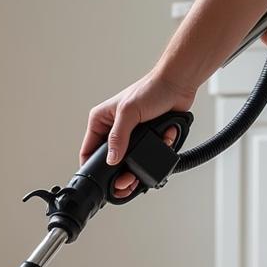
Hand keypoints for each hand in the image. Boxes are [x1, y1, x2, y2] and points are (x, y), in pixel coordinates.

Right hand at [80, 69, 195, 198]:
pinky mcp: (146, 138)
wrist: (177, 84)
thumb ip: (118, 137)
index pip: (88, 150)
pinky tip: (163, 137)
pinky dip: (159, 149)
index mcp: (101, 121)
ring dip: (142, 162)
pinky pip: (149, 154)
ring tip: (148, 157)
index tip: (101, 182)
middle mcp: (113, 130)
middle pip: (110, 161)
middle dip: (121, 173)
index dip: (92, 168)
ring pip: (130, 162)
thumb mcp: (129, 112)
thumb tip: (111, 159)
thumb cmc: (152, 88)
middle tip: (127, 180)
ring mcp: (130, 135)